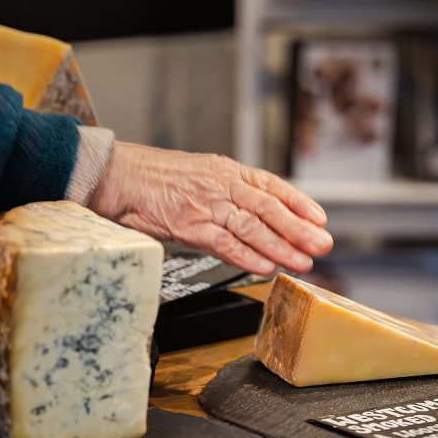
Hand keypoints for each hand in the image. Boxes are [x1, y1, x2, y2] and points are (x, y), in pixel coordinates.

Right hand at [90, 142, 332, 275]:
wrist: (115, 175)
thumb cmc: (150, 177)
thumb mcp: (195, 174)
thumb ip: (223, 191)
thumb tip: (249, 212)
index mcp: (224, 170)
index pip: (270, 185)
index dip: (298, 202)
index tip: (320, 218)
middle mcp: (220, 185)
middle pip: (269, 208)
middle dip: (299, 229)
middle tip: (322, 244)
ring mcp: (205, 205)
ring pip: (253, 227)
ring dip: (281, 247)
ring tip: (302, 262)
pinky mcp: (188, 226)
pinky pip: (224, 243)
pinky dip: (247, 256)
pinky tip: (265, 267)